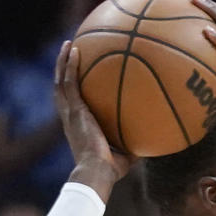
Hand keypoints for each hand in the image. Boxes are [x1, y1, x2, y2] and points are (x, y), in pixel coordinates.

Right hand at [55, 41, 132, 188]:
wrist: (97, 172)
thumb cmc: (110, 170)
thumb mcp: (126, 155)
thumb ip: (136, 144)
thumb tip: (154, 139)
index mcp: (78, 125)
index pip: (72, 103)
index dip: (73, 88)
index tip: (78, 76)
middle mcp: (70, 116)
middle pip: (62, 87)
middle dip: (64, 68)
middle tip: (70, 51)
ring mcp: (70, 112)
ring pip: (60, 80)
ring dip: (63, 61)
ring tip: (69, 44)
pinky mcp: (74, 110)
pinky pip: (70, 83)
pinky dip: (71, 66)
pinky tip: (75, 50)